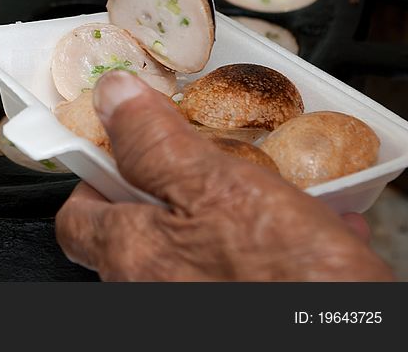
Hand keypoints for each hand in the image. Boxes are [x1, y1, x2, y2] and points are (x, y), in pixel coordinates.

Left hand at [55, 71, 393, 280]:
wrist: (346, 337)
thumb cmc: (289, 280)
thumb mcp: (219, 187)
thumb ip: (155, 143)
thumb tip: (114, 98)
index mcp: (131, 253)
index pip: (78, 214)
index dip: (96, 173)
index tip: (123, 142)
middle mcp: (148, 289)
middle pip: (139, 226)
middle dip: (176, 186)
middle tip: (212, 160)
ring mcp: (189, 303)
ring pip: (196, 244)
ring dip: (231, 210)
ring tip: (273, 190)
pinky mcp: (240, 307)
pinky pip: (241, 269)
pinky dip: (268, 244)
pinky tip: (310, 226)